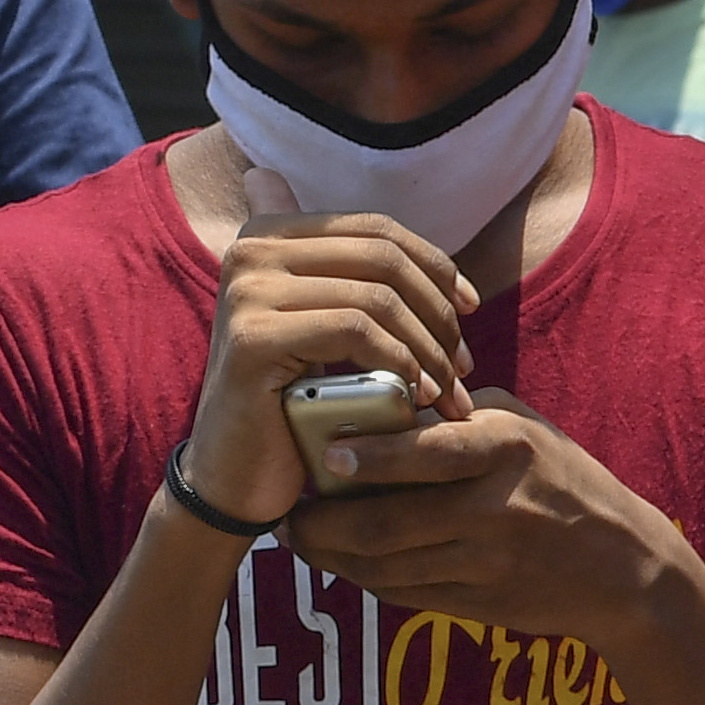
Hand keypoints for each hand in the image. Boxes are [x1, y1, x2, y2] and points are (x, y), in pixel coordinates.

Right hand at [173, 200, 477, 531]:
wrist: (235, 475)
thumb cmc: (290, 403)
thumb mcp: (322, 326)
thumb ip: (350, 278)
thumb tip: (435, 271)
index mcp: (269, 236)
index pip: (376, 229)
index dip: (434, 265)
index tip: (469, 308)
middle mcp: (251, 251)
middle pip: (382, 258)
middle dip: (438, 310)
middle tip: (463, 365)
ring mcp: (247, 292)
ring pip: (376, 298)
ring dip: (428, 347)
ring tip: (448, 390)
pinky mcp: (253, 338)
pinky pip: (354, 332)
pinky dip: (400, 362)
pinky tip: (417, 395)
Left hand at [280, 395, 684, 652]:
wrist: (624, 569)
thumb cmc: (565, 480)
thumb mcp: (525, 430)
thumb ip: (458, 419)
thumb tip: (379, 411)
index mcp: (507, 450)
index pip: (428, 454)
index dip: (370, 458)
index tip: (326, 454)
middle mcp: (495, 509)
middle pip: (388, 523)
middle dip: (325, 523)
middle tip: (288, 513)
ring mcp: (486, 564)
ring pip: (385, 566)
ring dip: (333, 556)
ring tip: (302, 539)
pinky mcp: (479, 604)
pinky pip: (404, 593)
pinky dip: (365, 578)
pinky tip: (343, 562)